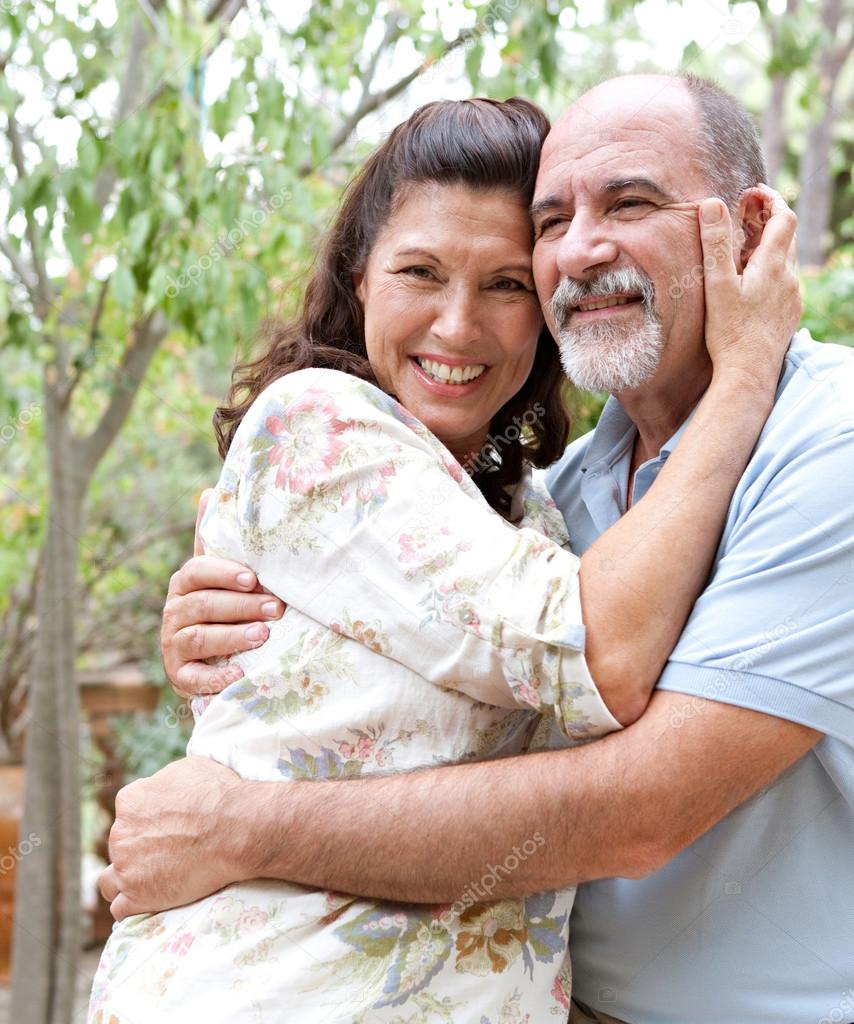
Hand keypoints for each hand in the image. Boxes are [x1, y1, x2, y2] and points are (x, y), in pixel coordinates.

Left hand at [98, 757, 248, 919]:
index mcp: (130, 800)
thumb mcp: (190, 768)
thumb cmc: (219, 795)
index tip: (166, 828)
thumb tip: (163, 784)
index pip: (128, 813)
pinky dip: (133, 907)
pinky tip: (148, 904)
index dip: (147, 821)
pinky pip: (121, 909)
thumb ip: (165, 780)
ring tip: (147, 883)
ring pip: (109, 881)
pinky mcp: (136, 896)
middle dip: (139, 849)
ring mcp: (126, 867)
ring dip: (125, 880)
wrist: (236, 829)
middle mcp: (120, 833)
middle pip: (120, 845)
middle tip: (167, 854)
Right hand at [161, 488, 284, 697]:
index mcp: (185, 582)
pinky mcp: (180, 676)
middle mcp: (174, 612)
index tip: (253, 578)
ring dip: (233, 637)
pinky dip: (215, 677)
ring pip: (200, 637)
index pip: (198, 571)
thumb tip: (209, 492)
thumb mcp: (218, 573)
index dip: (224, 573)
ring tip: (264, 636)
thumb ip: (214, 540)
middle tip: (277, 609)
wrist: (207, 656)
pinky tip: (239, 673)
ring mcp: (173, 645)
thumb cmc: (220, 606)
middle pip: (204, 605)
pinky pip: (193, 678)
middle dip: (242, 607)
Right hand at [700, 185, 800, 389]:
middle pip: (788, 235)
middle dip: (770, 219)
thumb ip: (716, 243)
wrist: (749, 372)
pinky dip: (772, 271)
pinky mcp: (790, 313)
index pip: (784, 216)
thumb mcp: (717, 284)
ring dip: (770, 246)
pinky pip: (785, 282)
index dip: (770, 199)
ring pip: (787, 260)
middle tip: (746, 215)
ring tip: (745, 248)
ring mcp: (792, 296)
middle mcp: (789, 277)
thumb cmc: (730, 331)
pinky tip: (752, 283)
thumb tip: (712, 204)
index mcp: (773, 265)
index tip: (752, 194)